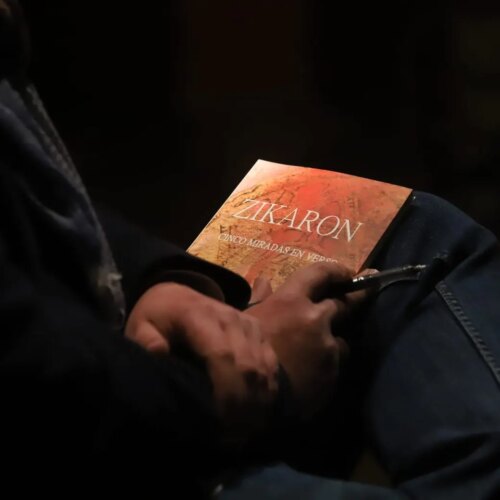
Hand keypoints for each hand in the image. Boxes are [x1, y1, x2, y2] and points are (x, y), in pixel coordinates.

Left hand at [125, 283, 277, 437]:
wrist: (178, 295)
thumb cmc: (159, 317)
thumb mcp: (141, 324)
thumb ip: (146, 340)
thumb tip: (159, 353)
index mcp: (199, 315)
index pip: (222, 355)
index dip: (226, 391)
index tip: (219, 422)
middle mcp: (230, 317)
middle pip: (248, 366)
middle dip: (243, 406)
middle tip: (231, 436)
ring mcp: (248, 323)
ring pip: (263, 367)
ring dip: (257, 402)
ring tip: (243, 430)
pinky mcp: (259, 330)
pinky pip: (271, 363)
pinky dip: (267, 390)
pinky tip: (257, 411)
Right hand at [247, 263, 371, 417]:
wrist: (247, 394)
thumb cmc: (239, 350)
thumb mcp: (245, 317)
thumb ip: (259, 297)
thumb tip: (264, 281)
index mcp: (292, 301)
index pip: (321, 274)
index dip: (337, 271)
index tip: (348, 273)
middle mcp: (316, 319)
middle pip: (345, 303)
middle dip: (356, 297)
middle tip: (368, 290)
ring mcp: (328, 348)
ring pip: (342, 340)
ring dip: (335, 342)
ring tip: (322, 353)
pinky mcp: (333, 375)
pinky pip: (336, 367)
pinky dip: (328, 367)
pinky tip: (314, 376)